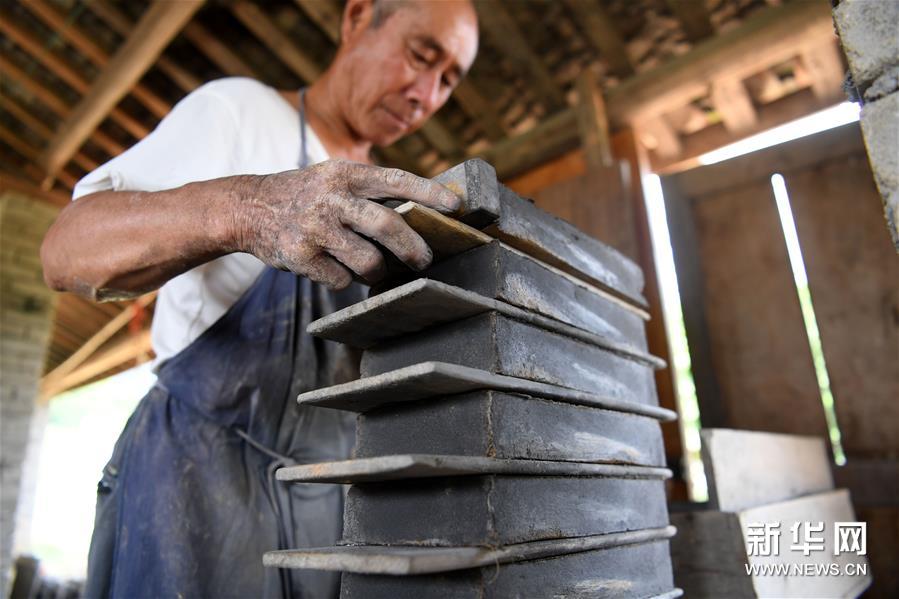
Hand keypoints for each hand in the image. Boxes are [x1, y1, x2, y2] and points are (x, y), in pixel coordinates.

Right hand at [235, 160, 460, 288]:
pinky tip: (331, 266)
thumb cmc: (306, 195)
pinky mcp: (300, 256)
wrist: (249, 208)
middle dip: (413, 248)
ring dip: (376, 271)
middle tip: (425, 260)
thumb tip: (422, 214)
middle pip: (387, 226)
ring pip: (368, 262)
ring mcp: (315, 228)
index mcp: (345, 173)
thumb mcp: (335, 178)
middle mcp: (331, 198)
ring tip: (370, 267)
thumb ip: (371, 191)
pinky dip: (343, 279)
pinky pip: (341, 280)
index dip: (429, 193)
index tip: (455, 207)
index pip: (396, 180)